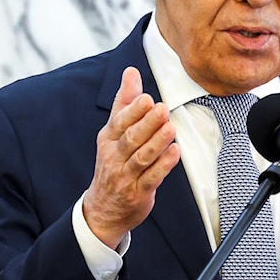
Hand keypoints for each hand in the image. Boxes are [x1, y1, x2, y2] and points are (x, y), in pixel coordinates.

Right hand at [83, 66, 180, 247]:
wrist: (104, 208)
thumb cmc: (113, 163)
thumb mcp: (113, 131)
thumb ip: (124, 101)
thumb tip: (131, 72)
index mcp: (108, 138)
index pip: (119, 122)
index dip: (133, 110)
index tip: (146, 98)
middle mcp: (114, 156)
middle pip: (131, 138)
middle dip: (146, 123)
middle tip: (161, 109)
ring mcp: (125, 175)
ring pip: (142, 157)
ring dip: (157, 142)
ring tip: (170, 128)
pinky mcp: (139, 191)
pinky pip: (151, 177)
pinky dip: (163, 165)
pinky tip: (175, 152)